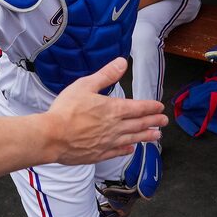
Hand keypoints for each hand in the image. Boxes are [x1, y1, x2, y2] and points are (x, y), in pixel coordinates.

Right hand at [45, 58, 167, 164]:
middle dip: (153, 121)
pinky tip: (131, 149)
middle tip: (164, 121)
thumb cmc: (66, 109)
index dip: (151, 107)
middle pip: (139, 124)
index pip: (138, 107)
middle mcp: (115, 127)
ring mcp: (108, 142)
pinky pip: (118, 151)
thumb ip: (106, 75)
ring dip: (146, 136)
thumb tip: (122, 62)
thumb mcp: (85, 85)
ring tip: (157, 136)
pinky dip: (127, 149)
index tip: (160, 107)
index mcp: (113, 109)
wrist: (52, 136)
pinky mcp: (99, 154)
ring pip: (133, 138)